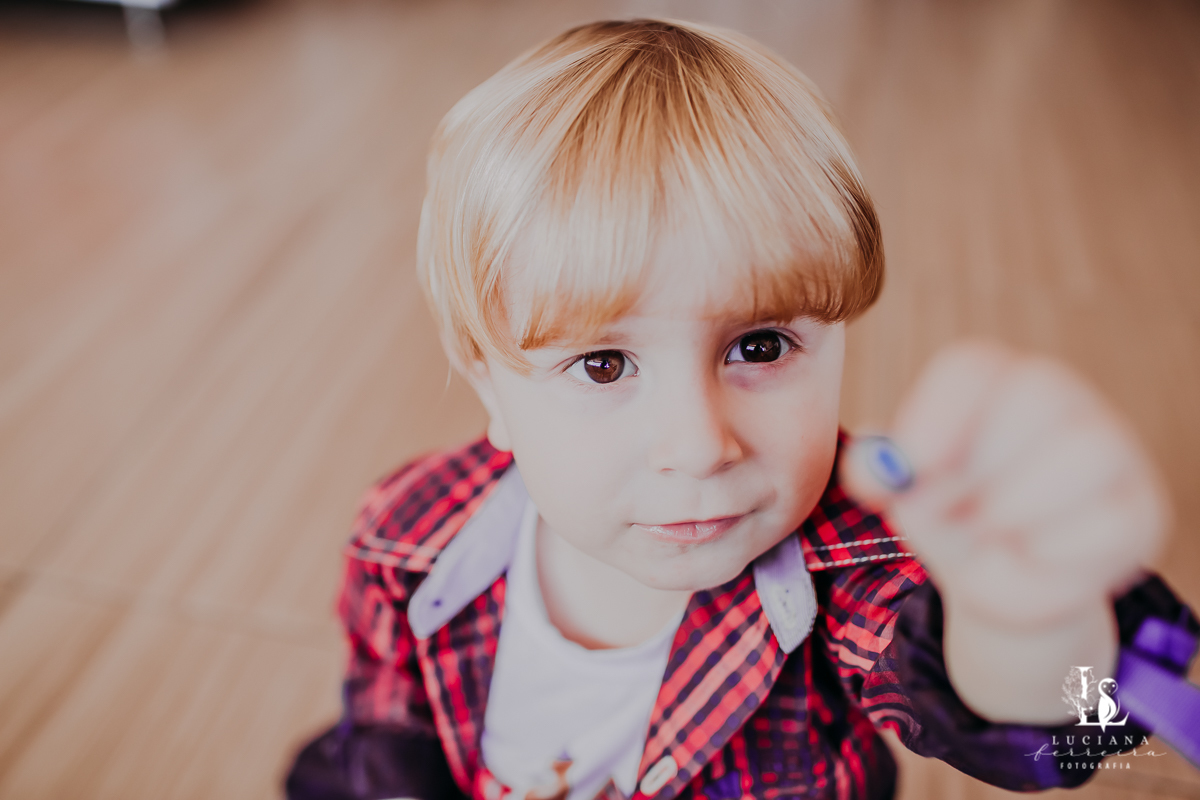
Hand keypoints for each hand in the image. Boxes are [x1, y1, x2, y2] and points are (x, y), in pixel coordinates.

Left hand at [840, 341, 1170, 720]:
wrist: (999, 579)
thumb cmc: (949, 517)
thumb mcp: (906, 496)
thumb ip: (881, 476)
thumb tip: (874, 467)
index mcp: (991, 382)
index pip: (974, 367)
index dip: (937, 413)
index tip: (912, 465)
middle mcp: (1059, 397)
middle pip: (1037, 395)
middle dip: (980, 467)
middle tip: (951, 509)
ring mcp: (1109, 447)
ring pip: (1084, 451)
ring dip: (1017, 506)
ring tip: (989, 529)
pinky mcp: (1140, 506)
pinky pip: (1108, 520)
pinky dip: (1055, 549)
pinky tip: (1033, 553)